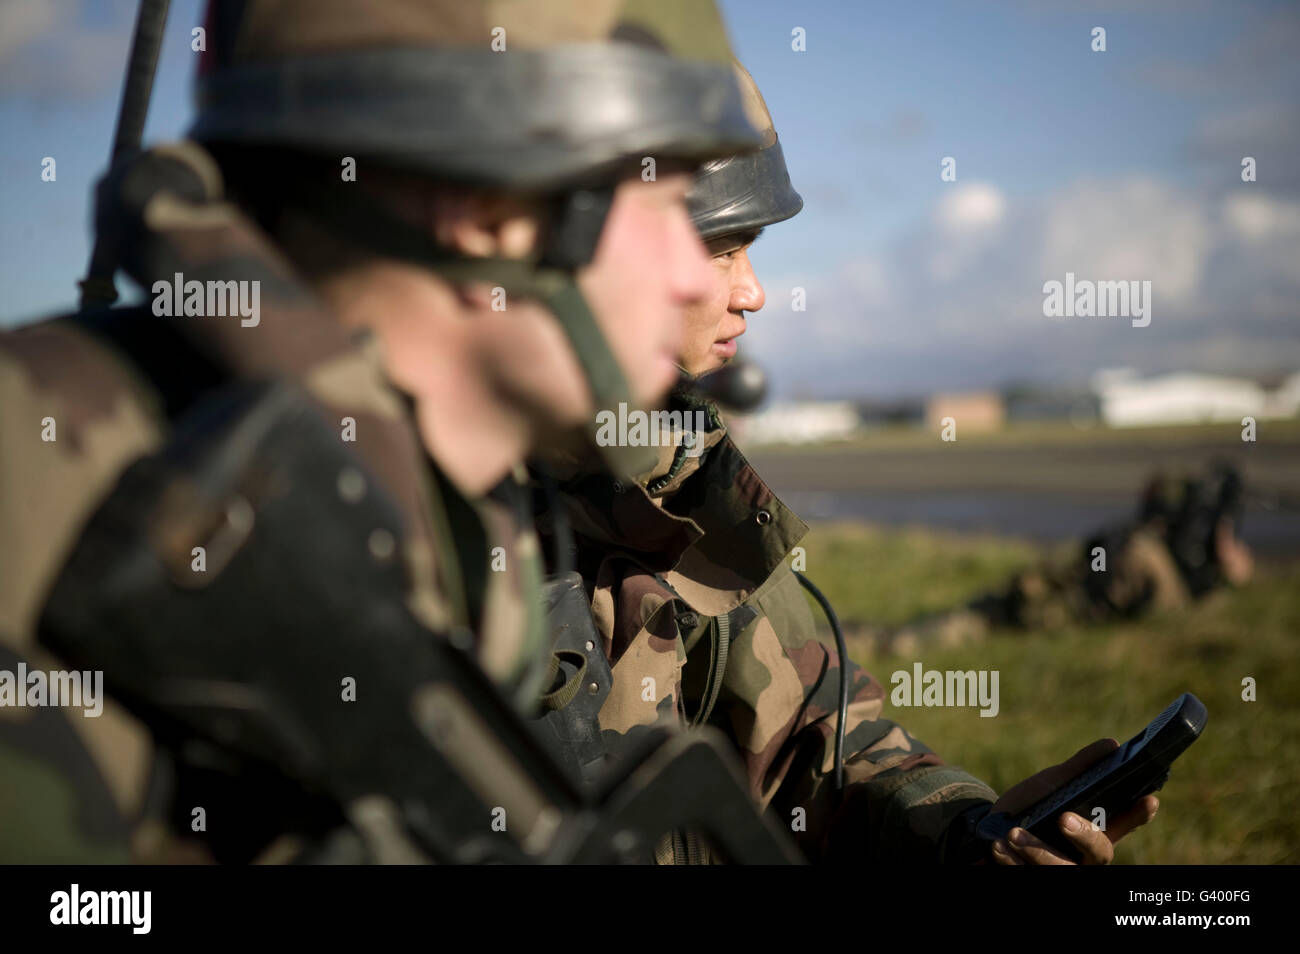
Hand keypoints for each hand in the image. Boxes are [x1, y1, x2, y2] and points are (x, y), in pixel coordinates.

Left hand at [988, 739, 1158, 864]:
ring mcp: (1065, 868)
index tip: (1148, 799)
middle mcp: (1086, 854)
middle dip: (1084, 835)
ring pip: (1064, 869)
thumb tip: (1112, 744)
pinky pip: (1030, 876)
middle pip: (1100, 851)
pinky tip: (999, 848)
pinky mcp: (1038, 877)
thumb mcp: (1053, 783)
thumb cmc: (1033, 804)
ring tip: (1012, 834)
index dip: (1139, 814)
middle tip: (1062, 818)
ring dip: (1038, 852)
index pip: (1126, 823)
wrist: (993, 826)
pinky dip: (1013, 862)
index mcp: (1097, 827)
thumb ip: (1080, 767)